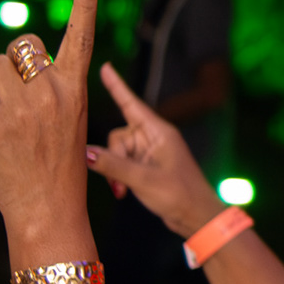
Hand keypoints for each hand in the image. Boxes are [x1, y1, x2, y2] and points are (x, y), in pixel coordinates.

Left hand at [0, 0, 99, 238]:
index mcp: (75, 91)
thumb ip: (51, 89)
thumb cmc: (58, 165)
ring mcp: (21, 108)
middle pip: (21, 46)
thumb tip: (19, 59)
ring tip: (5, 117)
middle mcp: (51, 93)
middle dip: (12, 62)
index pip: (81, 41)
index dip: (84, 7)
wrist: (49, 209)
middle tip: (17, 94)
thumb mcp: (69, 122)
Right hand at [85, 62, 222, 236]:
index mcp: (158, 132)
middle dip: (112, 158)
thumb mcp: (143, 179)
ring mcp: (150, 153)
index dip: (116, 86)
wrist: (197, 216)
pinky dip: (119, 177)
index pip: (131, 104)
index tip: (105, 67)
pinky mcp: (147, 166)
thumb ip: (114, 165)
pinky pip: (123, 164)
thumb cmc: (179, 194)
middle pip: (117, 136)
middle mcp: (153, 138)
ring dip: (115, 172)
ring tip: (123, 191)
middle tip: (119, 184)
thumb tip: (86, 153)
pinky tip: (124, 192)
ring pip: (117, 152)